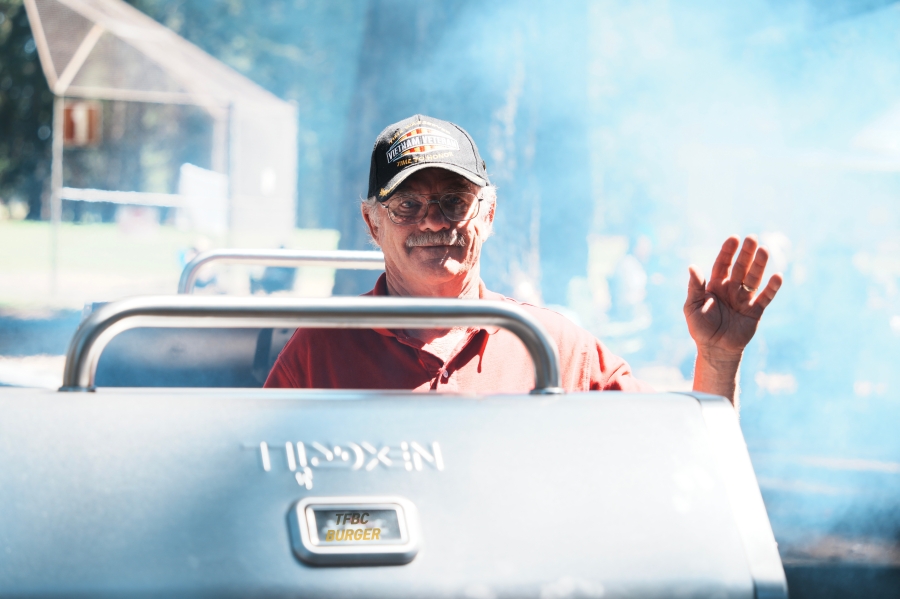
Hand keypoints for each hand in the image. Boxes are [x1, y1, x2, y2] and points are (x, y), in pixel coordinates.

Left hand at [684, 235, 782, 359]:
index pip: (723, 264)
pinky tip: (777, 276)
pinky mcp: (755, 311)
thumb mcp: (692, 306)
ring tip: (764, 250)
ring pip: (753, 279)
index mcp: (716, 286)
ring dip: (759, 265)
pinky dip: (772, 288)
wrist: (715, 350)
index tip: (734, 238)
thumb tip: (692, 266)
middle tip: (752, 238)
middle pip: (740, 268)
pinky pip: (765, 297)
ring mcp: (744, 299)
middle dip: (746, 254)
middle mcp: (731, 289)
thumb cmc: (701, 328)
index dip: (728, 252)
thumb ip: (695, 287)